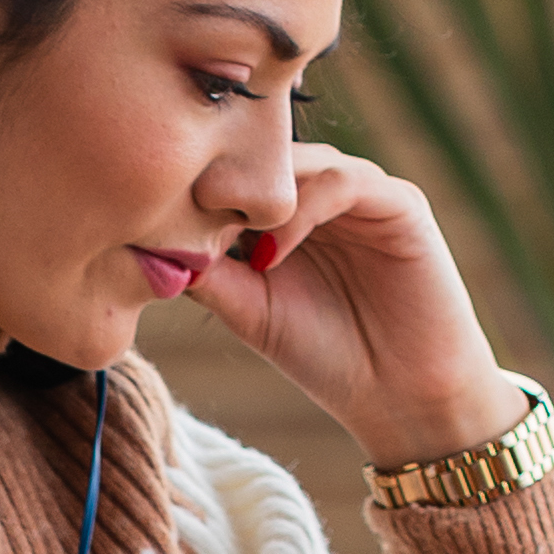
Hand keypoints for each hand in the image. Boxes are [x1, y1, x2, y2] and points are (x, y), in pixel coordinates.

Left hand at [177, 143, 522, 470]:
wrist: (402, 399)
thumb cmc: (328, 356)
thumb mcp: (251, 311)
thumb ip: (212, 273)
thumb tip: (150, 242)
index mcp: (291, 211)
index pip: (241, 171)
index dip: (196, 188)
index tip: (152, 220)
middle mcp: (327, 192)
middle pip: (267, 154)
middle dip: (222, 178)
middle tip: (178, 212)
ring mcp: (366, 193)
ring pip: (303, 161)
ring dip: (258, 194)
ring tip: (225, 238)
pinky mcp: (402, 204)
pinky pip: (347, 182)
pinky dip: (303, 209)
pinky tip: (272, 253)